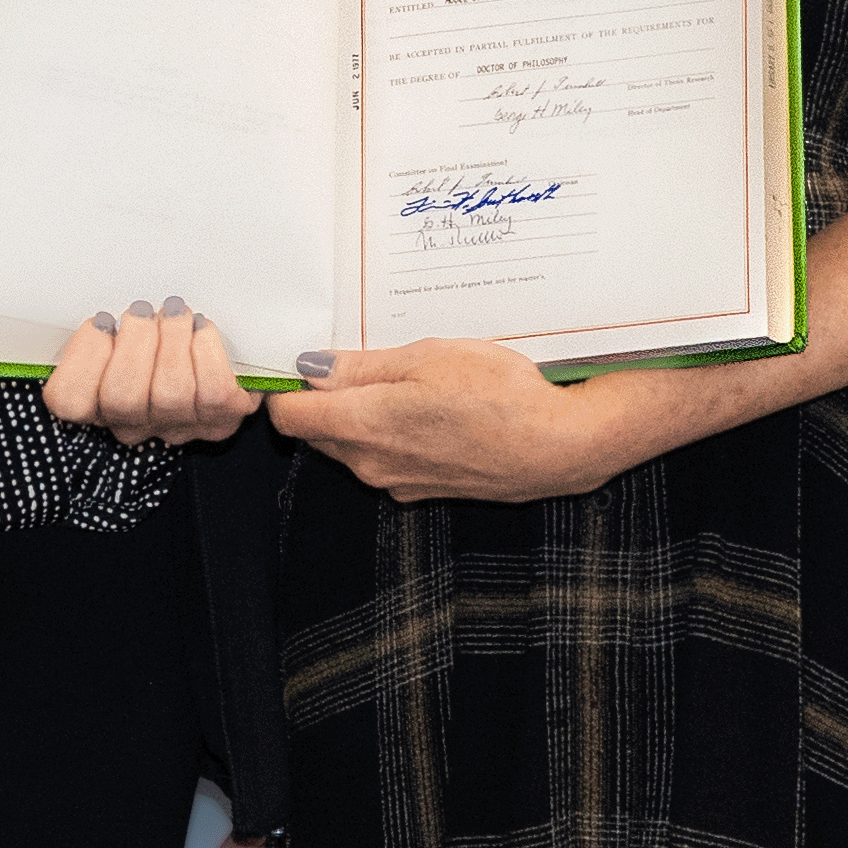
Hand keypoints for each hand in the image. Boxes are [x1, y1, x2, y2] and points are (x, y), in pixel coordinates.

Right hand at [42, 298, 248, 447]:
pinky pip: (212, 391)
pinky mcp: (219, 420)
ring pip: (171, 392)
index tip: (102, 321)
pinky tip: (201, 329)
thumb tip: (107, 306)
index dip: (83, 358)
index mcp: (97, 400)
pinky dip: (207, 350)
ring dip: (174, 339)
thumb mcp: (121, 331)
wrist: (223, 366)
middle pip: (122, 397)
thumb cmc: (160, 342)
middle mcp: (133, 423)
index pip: (69, 400)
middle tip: (144, 311)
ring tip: (177, 313)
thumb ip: (105, 324)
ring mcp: (176, 425)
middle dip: (135, 341)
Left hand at [262, 335, 639, 504]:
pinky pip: (388, 458)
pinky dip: (394, 434)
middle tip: (358, 357)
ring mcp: (398, 483)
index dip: (286, 387)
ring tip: (405, 379)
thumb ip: (360, 367)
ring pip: (353, 445)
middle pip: (318, 432)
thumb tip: (307, 369)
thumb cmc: (498, 394)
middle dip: (325, 397)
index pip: (287, 417)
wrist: (561, 445)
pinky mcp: (425, 490)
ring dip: (362, 414)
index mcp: (361, 428)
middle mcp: (370, 465)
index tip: (302, 359)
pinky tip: (431, 408)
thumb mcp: (425, 359)